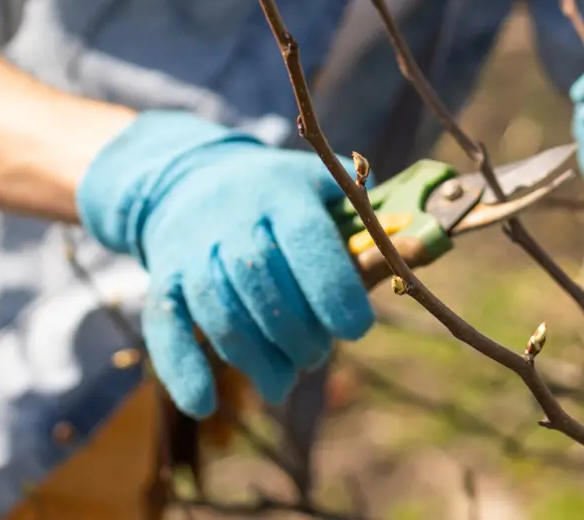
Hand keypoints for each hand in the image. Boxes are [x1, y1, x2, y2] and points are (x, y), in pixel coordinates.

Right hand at [76, 111, 374, 417]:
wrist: (184, 178)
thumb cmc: (273, 194)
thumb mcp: (317, 185)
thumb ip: (362, 216)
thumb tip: (420, 242)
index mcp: (280, 195)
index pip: (308, 244)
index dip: (334, 291)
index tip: (357, 329)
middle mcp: (231, 220)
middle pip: (263, 285)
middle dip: (297, 333)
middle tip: (316, 357)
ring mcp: (191, 251)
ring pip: (220, 312)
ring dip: (254, 359)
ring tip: (282, 385)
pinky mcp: (162, 278)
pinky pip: (165, 327)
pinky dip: (182, 369)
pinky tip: (204, 405)